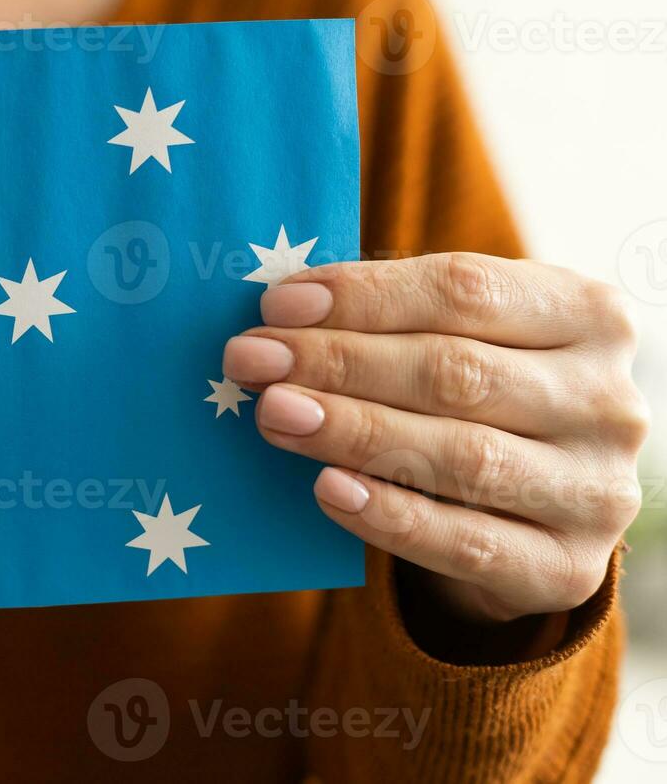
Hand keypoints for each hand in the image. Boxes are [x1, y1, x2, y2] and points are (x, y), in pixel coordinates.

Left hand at [223, 253, 647, 623]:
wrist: (531, 515)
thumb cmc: (476, 400)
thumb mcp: (459, 340)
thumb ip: (390, 319)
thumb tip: (280, 315)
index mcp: (589, 316)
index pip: (464, 290)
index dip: (362, 296)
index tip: (277, 305)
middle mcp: (607, 400)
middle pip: (455, 371)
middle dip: (339, 362)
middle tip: (252, 360)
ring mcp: (596, 490)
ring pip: (460, 455)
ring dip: (353, 430)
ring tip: (274, 414)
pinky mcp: (567, 568)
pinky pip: (464, 541)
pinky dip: (389, 515)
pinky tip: (327, 488)